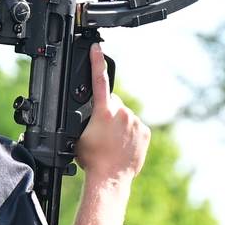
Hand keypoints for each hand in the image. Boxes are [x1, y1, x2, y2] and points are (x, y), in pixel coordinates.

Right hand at [72, 44, 148, 184]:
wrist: (110, 177)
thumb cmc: (92, 159)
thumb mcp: (79, 135)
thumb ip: (85, 117)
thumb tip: (87, 112)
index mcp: (102, 111)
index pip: (99, 80)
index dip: (97, 62)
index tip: (97, 47)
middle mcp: (121, 113)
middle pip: (113, 102)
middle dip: (107, 111)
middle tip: (101, 131)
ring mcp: (135, 122)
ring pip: (124, 115)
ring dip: (119, 124)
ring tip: (112, 142)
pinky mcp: (145, 131)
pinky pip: (135, 126)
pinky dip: (129, 132)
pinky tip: (122, 144)